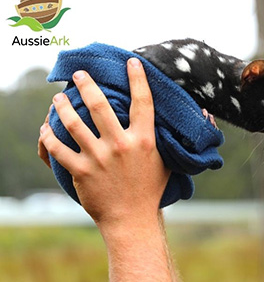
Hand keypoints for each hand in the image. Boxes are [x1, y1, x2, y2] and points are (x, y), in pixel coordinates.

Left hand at [38, 58, 170, 227]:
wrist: (132, 220)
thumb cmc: (150, 190)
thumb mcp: (167, 162)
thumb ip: (169, 140)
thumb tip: (199, 119)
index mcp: (144, 141)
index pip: (143, 102)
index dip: (138, 78)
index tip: (132, 62)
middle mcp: (121, 145)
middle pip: (99, 105)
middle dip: (86, 85)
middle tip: (78, 75)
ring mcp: (99, 158)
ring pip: (74, 123)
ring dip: (62, 107)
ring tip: (58, 98)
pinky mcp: (81, 172)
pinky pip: (59, 148)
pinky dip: (50, 136)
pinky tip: (47, 128)